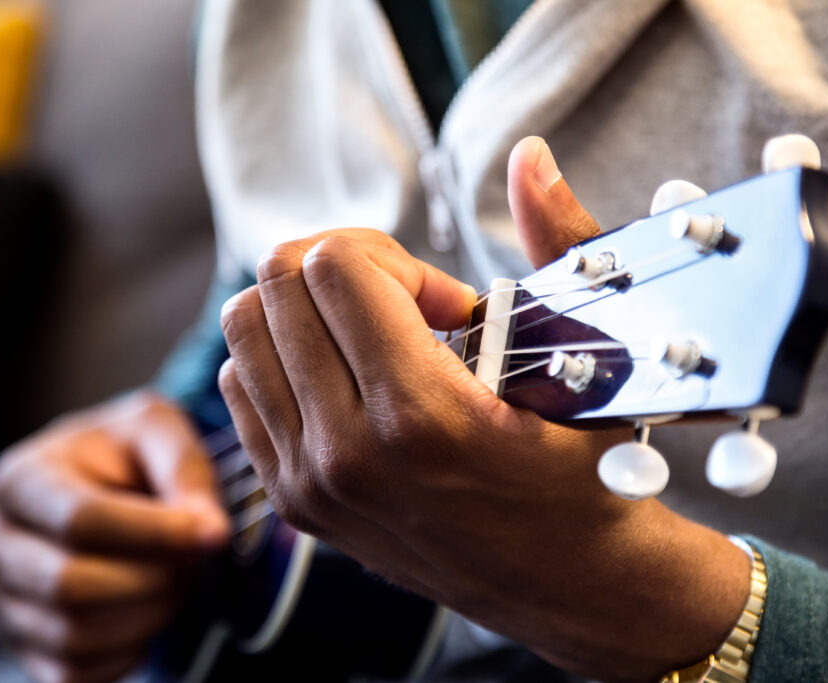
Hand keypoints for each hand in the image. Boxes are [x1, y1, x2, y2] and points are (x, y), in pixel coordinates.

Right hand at [0, 391, 229, 682]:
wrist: (107, 483)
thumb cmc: (130, 453)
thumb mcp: (157, 429)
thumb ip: (184, 468)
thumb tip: (210, 530)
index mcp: (21, 480)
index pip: (81, 521)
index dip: (155, 534)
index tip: (214, 533)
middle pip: (72, 586)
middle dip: (154, 578)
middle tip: (196, 559)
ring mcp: (4, 603)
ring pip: (75, 635)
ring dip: (149, 615)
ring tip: (179, 580)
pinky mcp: (26, 647)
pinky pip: (76, 673)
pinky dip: (129, 651)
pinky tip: (153, 612)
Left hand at [219, 137, 749, 680]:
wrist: (566, 585)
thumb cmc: (583, 477)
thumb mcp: (584, 361)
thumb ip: (558, 246)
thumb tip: (529, 155)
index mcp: (420, 415)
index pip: (335, 265)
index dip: (395, 258)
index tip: (445, 303)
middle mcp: (347, 452)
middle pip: (276, 283)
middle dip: (345, 270)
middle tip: (405, 307)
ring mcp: (310, 482)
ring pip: (244, 329)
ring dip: (306, 310)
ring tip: (372, 339)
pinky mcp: (294, 502)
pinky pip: (243, 388)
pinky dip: (283, 359)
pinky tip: (346, 377)